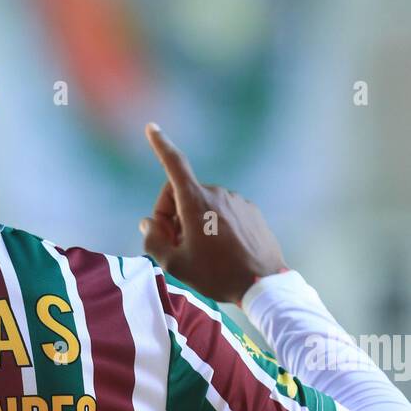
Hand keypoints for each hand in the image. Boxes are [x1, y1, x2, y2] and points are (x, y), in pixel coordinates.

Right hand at [139, 124, 284, 304]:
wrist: (262, 283)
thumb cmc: (215, 274)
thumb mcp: (174, 264)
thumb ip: (153, 240)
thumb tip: (148, 224)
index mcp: (196, 202)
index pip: (174, 164)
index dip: (161, 145)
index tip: (152, 127)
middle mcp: (216, 193)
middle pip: (182, 193)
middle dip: (171, 213)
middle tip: (172, 244)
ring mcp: (235, 200)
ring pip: (202, 204)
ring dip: (192, 221)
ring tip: (198, 252)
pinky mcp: (249, 210)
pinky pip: (222, 211)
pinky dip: (212, 224)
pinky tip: (219, 250)